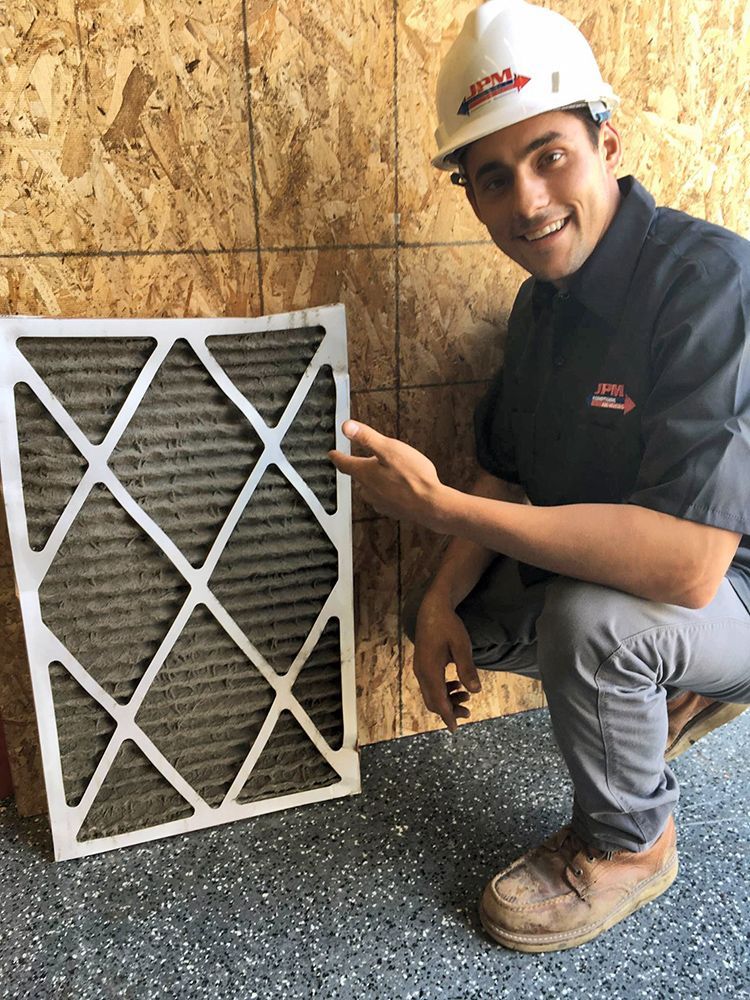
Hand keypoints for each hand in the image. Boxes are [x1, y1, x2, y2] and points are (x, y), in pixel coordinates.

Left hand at [329, 420, 441, 523]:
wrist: (431, 505)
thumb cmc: (413, 477)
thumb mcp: (389, 449)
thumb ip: (367, 437)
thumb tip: (347, 427)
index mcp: (365, 473)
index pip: (344, 464)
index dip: (337, 456)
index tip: (332, 454)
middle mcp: (368, 490)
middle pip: (359, 476)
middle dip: (362, 467)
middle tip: (369, 459)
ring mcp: (380, 502)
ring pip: (372, 487)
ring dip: (377, 479)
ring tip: (388, 472)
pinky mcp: (392, 510)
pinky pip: (385, 497)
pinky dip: (389, 490)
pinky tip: (400, 486)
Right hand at [412, 595, 481, 733]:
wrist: (432, 609)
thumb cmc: (448, 625)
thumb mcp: (461, 645)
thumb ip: (467, 668)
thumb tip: (476, 691)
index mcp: (430, 669)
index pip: (438, 700)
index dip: (447, 716)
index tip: (455, 729)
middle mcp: (421, 672)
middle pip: (433, 701)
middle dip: (449, 710)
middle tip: (468, 712)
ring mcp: (420, 668)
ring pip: (431, 694)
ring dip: (447, 700)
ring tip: (465, 697)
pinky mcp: (422, 664)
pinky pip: (430, 685)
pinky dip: (442, 690)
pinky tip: (456, 685)